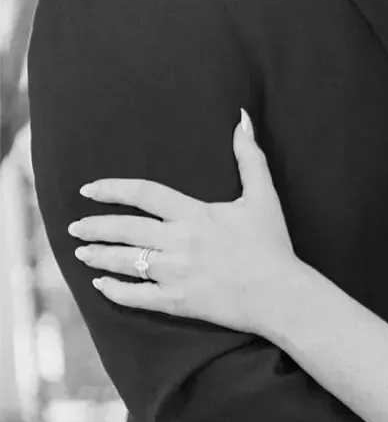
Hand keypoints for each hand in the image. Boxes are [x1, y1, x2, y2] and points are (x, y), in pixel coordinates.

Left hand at [69, 111, 306, 333]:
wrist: (279, 293)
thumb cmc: (272, 243)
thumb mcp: (264, 195)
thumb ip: (250, 157)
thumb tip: (242, 120)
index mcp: (195, 214)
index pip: (144, 194)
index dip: (112, 188)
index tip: (88, 189)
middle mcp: (179, 242)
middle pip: (125, 229)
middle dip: (95, 226)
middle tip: (75, 226)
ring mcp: (175, 274)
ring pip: (125, 262)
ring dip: (98, 256)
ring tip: (80, 252)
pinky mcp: (177, 302)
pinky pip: (136, 296)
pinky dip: (114, 291)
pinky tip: (101, 285)